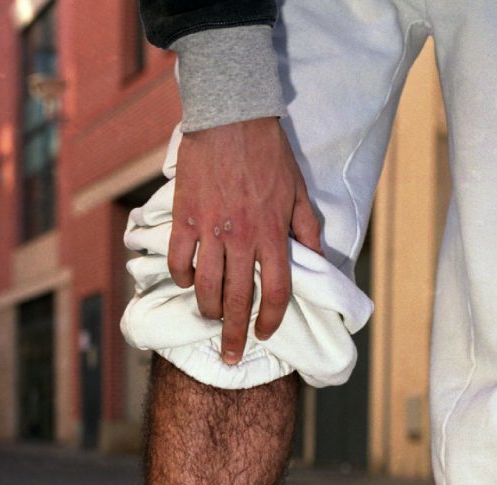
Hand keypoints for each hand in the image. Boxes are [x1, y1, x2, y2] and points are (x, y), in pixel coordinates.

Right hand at [168, 117, 321, 364]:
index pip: (277, 292)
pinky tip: (188, 283)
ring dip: (209, 311)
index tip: (265, 334)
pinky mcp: (184, 219)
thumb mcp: (299, 192)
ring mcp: (210, 231)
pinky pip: (179, 262)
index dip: (271, 320)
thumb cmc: (269, 154)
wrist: (230, 116)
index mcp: (273, 235)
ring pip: (206, 288)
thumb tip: (317, 264)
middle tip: (231, 357)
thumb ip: (307, 232)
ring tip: (211, 320)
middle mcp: (242, 239)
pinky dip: (182, 278)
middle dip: (235, 335)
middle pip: (239, 301)